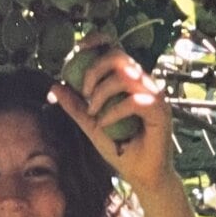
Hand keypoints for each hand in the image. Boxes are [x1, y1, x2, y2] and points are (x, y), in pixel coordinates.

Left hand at [46, 34, 178, 196]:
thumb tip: (54, 86)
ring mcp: (155, 96)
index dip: (99, 40)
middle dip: (94, 70)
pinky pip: (134, 101)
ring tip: (93, 113)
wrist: (142, 176)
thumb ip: (75, 107)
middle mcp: (144, 84)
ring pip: (126, 76)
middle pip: (119, 56)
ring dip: (102, 93)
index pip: (116, 49)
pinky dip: (114, 112)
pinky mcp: (161, 111)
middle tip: (84, 94)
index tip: (79, 49)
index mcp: (130, 82)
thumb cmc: (121, 150)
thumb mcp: (91, 125)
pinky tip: (103, 124)